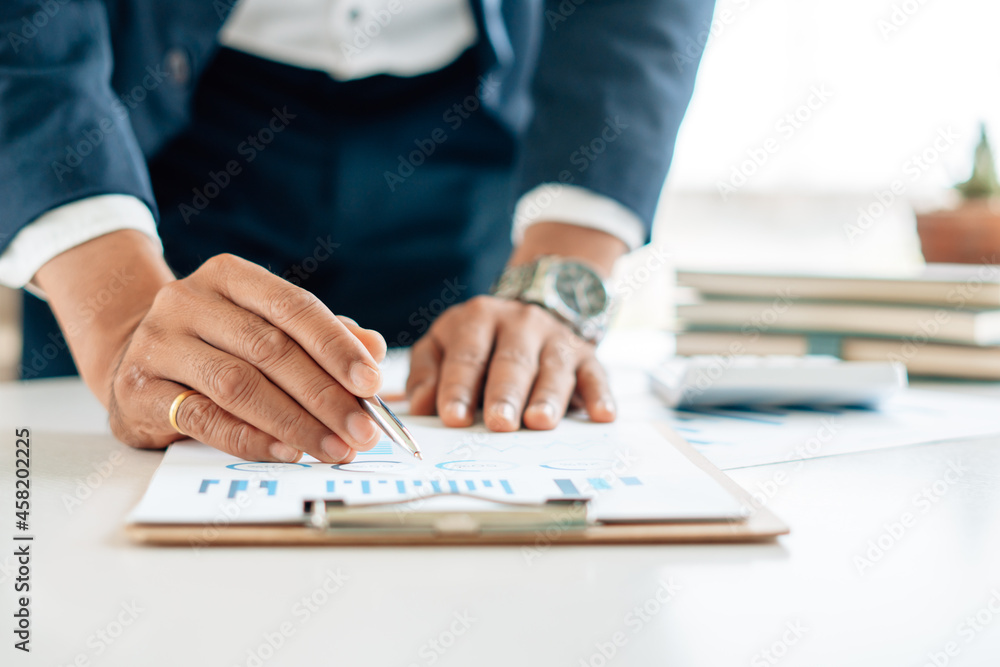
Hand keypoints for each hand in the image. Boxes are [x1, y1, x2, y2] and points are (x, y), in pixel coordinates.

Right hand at [106, 254, 386, 461]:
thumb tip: (373, 350)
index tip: (372, 383)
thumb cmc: (219, 344)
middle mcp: (189, 301)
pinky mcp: (139, 389)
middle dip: (326, 395)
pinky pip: (203, 418)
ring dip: (295, 422)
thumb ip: (321, 336)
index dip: (337, 347)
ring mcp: (159, 343)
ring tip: (334, 448)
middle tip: (363, 430)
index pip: (294, 307)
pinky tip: (286, 452)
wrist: (134, 360)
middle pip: (271, 350)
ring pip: (239, 385)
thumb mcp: (268, 327)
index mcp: (230, 276)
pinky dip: (250, 438)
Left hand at [406, 295, 615, 430]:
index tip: (453, 417)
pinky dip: (600, 395)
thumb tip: (420, 406)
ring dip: (547, 397)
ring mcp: (556, 338)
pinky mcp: (585, 354)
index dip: (459, 388)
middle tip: (498, 424)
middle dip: (505, 395)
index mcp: (479, 319)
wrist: (528, 314)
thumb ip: (427, 372)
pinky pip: (595, 374)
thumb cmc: (476, 342)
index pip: (467, 357)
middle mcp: (520, 323)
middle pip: (512, 362)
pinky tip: (602, 415)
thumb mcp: (442, 344)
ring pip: (553, 369)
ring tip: (538, 422)